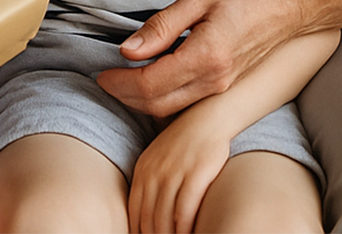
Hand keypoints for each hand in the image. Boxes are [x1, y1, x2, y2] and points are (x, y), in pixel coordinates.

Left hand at [97, 0, 303, 118]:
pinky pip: (185, 102)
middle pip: (158, 104)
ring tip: (120, 81)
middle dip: (126, 96)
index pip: (152, 82)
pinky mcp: (224, 87)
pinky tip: (148, 82)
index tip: (102, 74)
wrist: (288, 9)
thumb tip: (128, 50)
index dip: (122, 82)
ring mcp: (221, 88)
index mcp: (206, 56)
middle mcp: (214, 80)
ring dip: (141, 100)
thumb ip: (162, 26)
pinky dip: (160, 98)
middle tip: (104, 81)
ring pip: (171, 108)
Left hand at [127, 114, 229, 233]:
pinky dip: (185, 228)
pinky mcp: (195, 174)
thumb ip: (150, 184)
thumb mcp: (158, 160)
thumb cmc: (184, 144)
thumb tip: (146, 217)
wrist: (207, 118)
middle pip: (149, 219)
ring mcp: (174, 173)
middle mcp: (154, 172)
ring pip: (166, 218)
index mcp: (142, 170)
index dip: (139, 233)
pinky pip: (185, 209)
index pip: (135, 213)